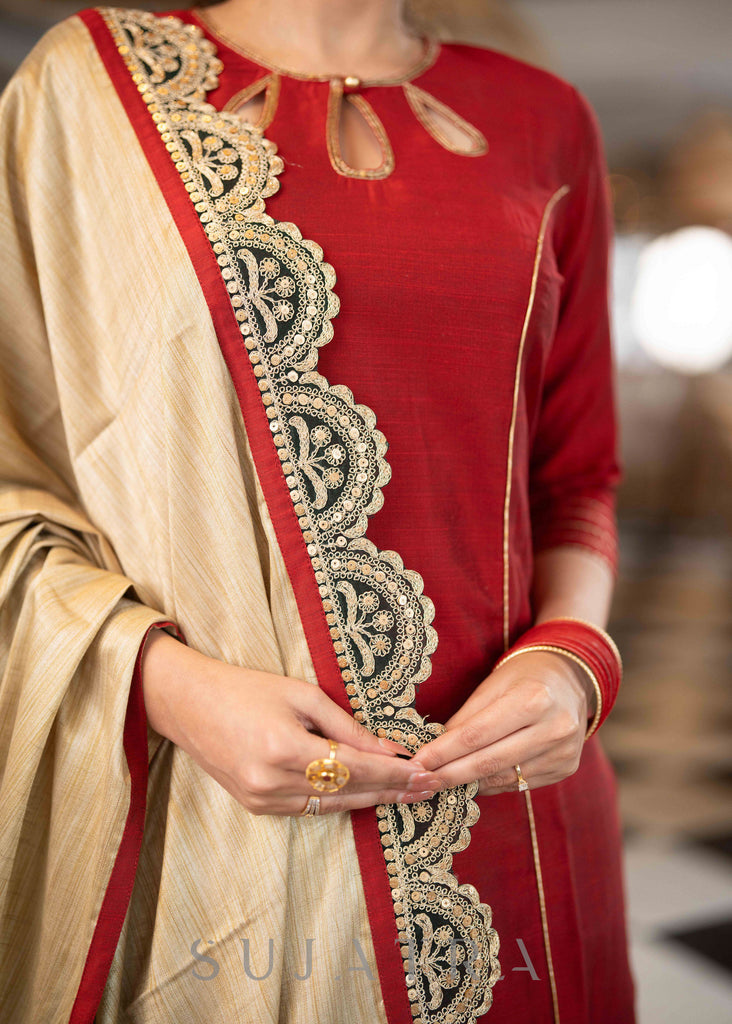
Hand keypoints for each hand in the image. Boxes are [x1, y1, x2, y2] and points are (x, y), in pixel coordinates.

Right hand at [140, 630, 442, 814]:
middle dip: (391, 789)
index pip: (355, 768)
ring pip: (331, 806)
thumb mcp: (301, 695)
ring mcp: (262, 799)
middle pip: (348, 792)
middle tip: (427, 787)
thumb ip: (346, 725)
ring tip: (406, 794)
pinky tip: (364, 794)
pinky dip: (338, 800)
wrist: (188, 704)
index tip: (423, 771)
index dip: (393, 772)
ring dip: (370, 799)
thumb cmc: (246, 688)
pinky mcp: (255, 806)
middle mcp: (272, 782)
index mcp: (285, 748)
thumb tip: (388, 749)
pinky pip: (308, 808)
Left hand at [409, 651, 593, 794]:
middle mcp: (554, 728)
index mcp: (534, 699)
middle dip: (450, 774)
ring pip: (503, 778)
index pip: (477, 734)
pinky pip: (518, 784)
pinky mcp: (565, 768)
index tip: (417, 762)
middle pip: (489, 762)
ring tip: (441, 782)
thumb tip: (435, 749)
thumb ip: (465, 718)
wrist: (571, 678)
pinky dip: (491, 784)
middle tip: (422, 780)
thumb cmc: (524, 676)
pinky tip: (472, 782)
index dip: (444, 752)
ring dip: (468, 783)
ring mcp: (564, 752)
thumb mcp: (492, 685)